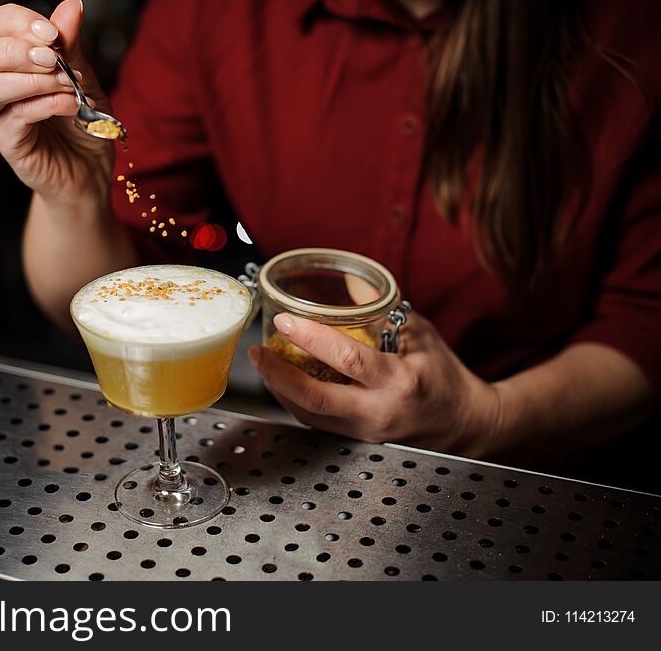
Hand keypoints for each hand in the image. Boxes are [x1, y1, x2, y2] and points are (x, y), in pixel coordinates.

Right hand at [0, 0, 113, 207]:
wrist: (90, 172)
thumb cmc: (83, 124)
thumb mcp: (83, 79)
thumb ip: (70, 47)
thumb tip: (71, 6)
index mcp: (8, 62)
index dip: (18, 22)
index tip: (53, 33)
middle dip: (15, 50)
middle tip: (52, 57)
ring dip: (30, 79)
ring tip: (66, 83)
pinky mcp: (8, 144)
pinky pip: (15, 117)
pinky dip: (45, 105)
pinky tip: (70, 104)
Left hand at [248, 312, 502, 457]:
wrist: (465, 424)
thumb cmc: (445, 378)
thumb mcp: (421, 334)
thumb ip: (382, 310)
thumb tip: (346, 285)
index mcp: (400, 382)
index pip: (348, 360)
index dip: (311, 338)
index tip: (286, 320)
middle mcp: (379, 412)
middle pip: (313, 399)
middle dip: (277, 374)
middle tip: (258, 351)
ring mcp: (366, 431)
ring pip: (309, 415)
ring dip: (279, 388)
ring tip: (264, 362)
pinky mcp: (357, 439)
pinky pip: (317, 422)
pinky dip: (296, 401)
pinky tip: (284, 382)